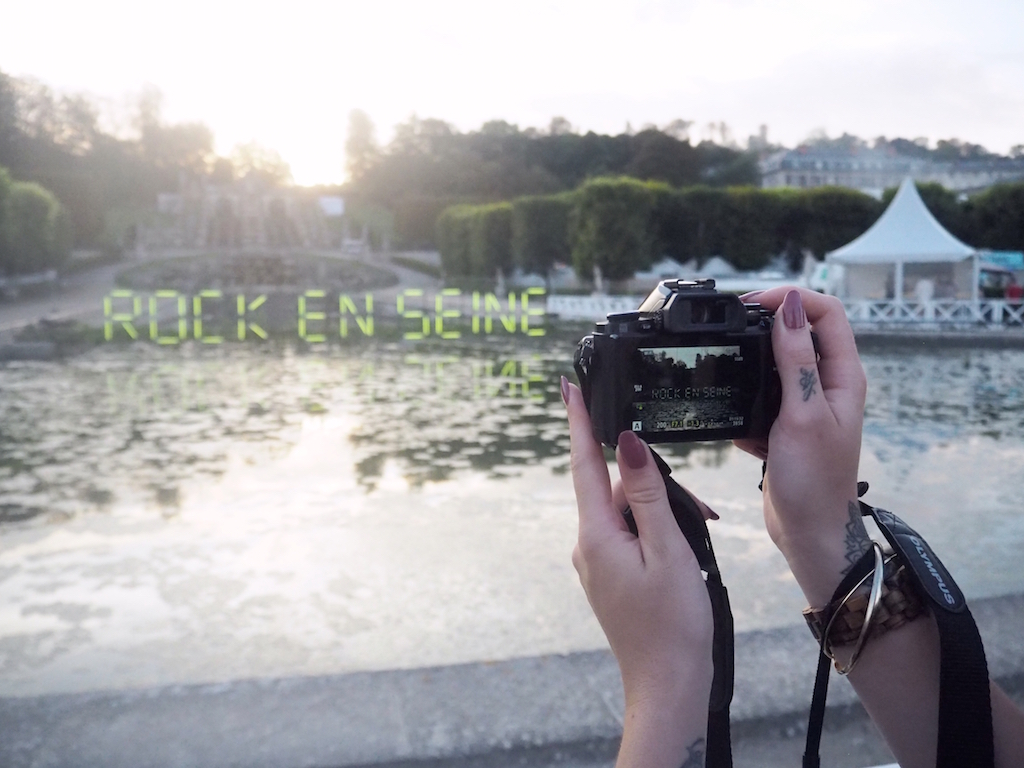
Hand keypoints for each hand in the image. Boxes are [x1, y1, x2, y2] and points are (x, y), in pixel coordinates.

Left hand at [564, 377, 712, 728]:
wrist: (668, 685)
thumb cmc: (673, 625)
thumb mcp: (668, 551)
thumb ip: (647, 495)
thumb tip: (627, 444)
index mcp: (596, 536)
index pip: (584, 465)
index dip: (579, 423)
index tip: (568, 388)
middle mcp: (588, 546)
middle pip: (619, 491)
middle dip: (658, 490)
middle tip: (700, 516)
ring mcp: (597, 563)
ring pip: (629, 515)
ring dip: (664, 517)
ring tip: (698, 542)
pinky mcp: (610, 576)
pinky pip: (631, 537)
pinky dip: (658, 535)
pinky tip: (684, 552)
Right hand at [734, 288, 868, 605]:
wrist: (809, 533)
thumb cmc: (814, 481)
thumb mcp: (802, 415)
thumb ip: (795, 360)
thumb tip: (788, 308)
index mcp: (843, 376)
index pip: (826, 312)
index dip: (791, 299)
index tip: (752, 305)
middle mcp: (828, 385)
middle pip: (800, 331)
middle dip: (764, 325)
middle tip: (730, 327)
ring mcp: (806, 405)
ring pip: (776, 364)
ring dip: (751, 365)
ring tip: (726, 372)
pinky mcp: (786, 425)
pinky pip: (762, 396)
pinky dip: (745, 402)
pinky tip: (735, 422)